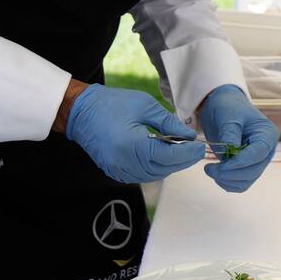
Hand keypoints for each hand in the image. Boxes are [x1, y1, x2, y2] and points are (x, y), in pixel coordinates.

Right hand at [66, 85, 204, 183]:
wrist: (80, 112)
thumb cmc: (111, 104)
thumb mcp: (144, 105)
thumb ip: (168, 122)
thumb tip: (189, 135)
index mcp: (132, 146)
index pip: (168, 156)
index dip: (187, 153)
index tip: (200, 146)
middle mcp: (125, 163)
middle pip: (163, 169)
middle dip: (182, 160)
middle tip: (194, 149)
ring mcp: (119, 170)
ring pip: (154, 175)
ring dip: (170, 165)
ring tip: (180, 150)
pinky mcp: (115, 172)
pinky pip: (142, 175)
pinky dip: (156, 168)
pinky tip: (162, 155)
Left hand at [199, 84, 277, 193]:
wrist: (223, 109)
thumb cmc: (228, 108)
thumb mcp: (228, 115)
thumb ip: (230, 133)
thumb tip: (230, 151)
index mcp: (267, 135)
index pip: (259, 154)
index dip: (241, 162)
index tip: (222, 165)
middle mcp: (266, 151)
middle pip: (253, 171)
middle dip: (230, 173)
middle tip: (209, 168)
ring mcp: (257, 162)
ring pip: (246, 181)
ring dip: (227, 180)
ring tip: (210, 170)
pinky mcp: (246, 169)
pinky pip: (240, 184)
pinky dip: (227, 183)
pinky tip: (215, 174)